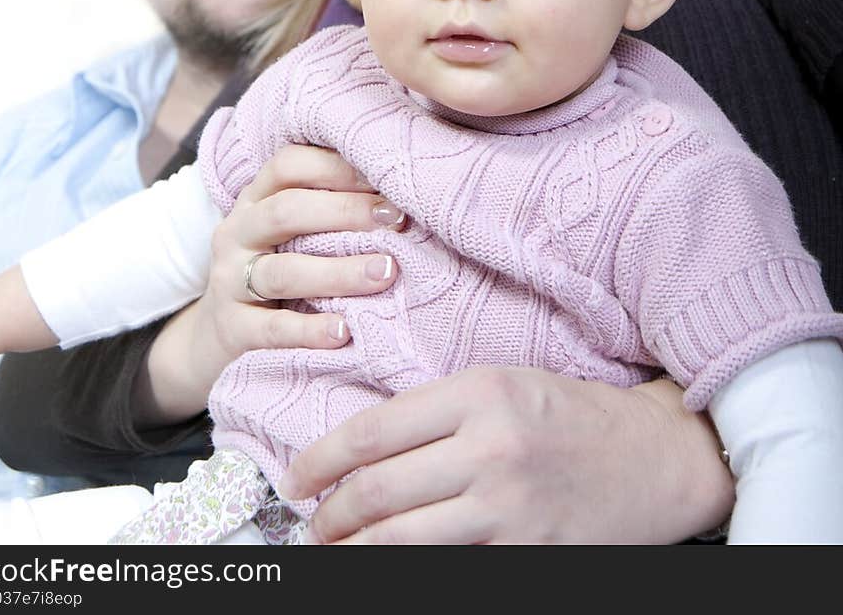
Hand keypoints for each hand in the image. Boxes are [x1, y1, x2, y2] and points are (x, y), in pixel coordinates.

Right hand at [137, 143, 404, 423]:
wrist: (215, 339)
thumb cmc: (277, 271)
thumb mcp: (291, 233)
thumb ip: (329, 207)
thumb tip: (402, 190)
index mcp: (255, 200)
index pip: (287, 166)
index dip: (335, 166)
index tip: (385, 175)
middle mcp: (237, 233)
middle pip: (286, 212)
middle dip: (345, 212)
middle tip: (396, 220)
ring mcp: (229, 282)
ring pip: (282, 272)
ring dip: (338, 271)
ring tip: (386, 272)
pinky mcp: (232, 330)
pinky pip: (272, 329)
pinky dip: (309, 330)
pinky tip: (344, 332)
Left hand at [279, 368, 733, 544]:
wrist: (655, 457)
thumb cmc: (573, 414)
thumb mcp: (504, 384)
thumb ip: (439, 411)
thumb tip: (364, 450)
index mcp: (478, 394)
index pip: (374, 432)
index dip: (322, 460)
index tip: (297, 477)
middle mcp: (490, 448)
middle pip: (379, 492)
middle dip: (330, 515)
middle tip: (310, 523)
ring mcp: (509, 507)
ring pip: (402, 539)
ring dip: (354, 550)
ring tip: (333, 549)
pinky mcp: (527, 552)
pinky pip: (447, 565)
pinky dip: (408, 567)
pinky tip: (387, 564)